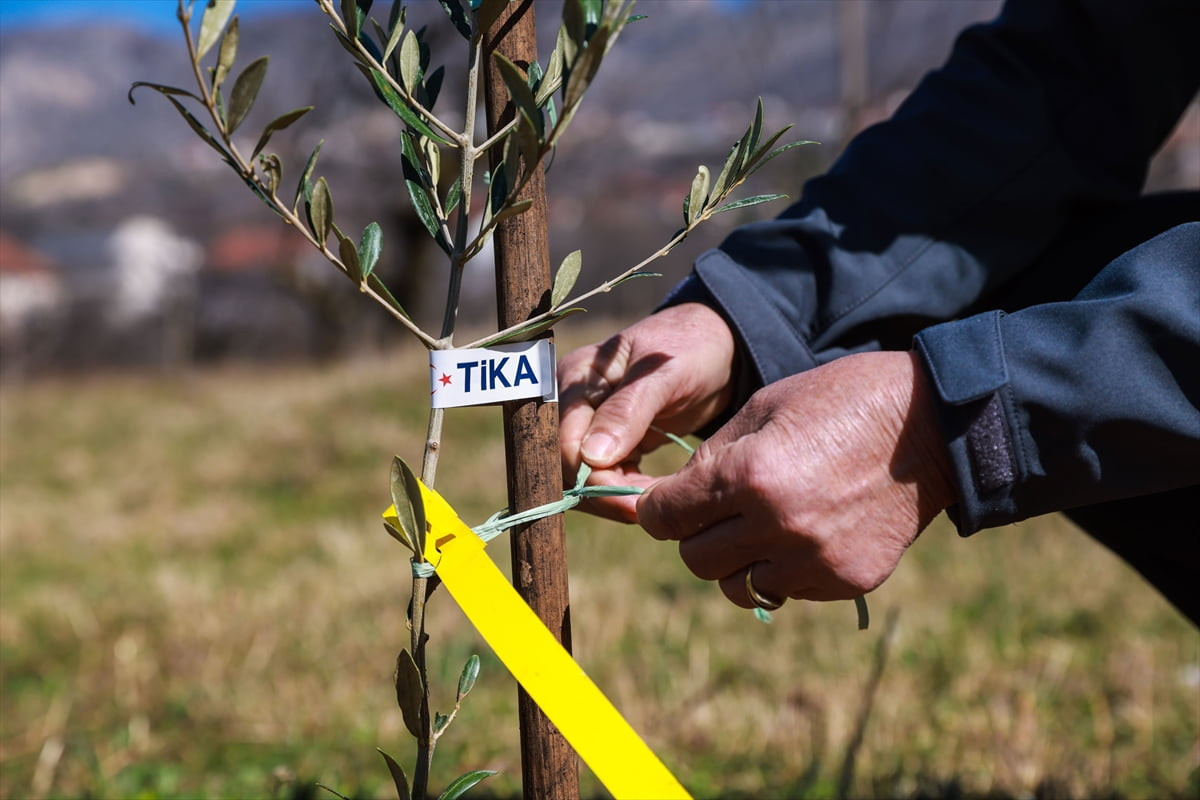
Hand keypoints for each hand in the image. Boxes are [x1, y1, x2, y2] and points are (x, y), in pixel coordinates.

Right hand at [558, 303, 736, 521]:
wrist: (715, 346)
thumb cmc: (690, 346)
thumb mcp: (664, 373)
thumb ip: (628, 410)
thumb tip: (591, 457)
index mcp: (575, 379)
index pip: (565, 442)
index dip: (592, 478)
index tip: (633, 501)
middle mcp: (572, 404)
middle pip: (566, 467)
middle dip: (603, 493)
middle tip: (650, 510)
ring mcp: (587, 425)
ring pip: (582, 480)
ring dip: (615, 497)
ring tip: (657, 503)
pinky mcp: (607, 443)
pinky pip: (604, 479)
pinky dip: (625, 492)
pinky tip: (654, 495)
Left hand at [636, 351, 955, 607]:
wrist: (933, 425)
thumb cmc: (839, 402)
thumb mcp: (763, 409)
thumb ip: (710, 459)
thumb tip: (666, 499)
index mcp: (748, 475)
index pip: (665, 517)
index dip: (656, 509)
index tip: (663, 503)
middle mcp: (777, 525)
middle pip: (694, 558)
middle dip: (694, 534)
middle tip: (715, 510)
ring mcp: (813, 560)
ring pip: (735, 585)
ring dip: (734, 560)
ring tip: (759, 525)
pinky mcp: (845, 581)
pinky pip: (786, 590)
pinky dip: (781, 569)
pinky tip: (804, 532)